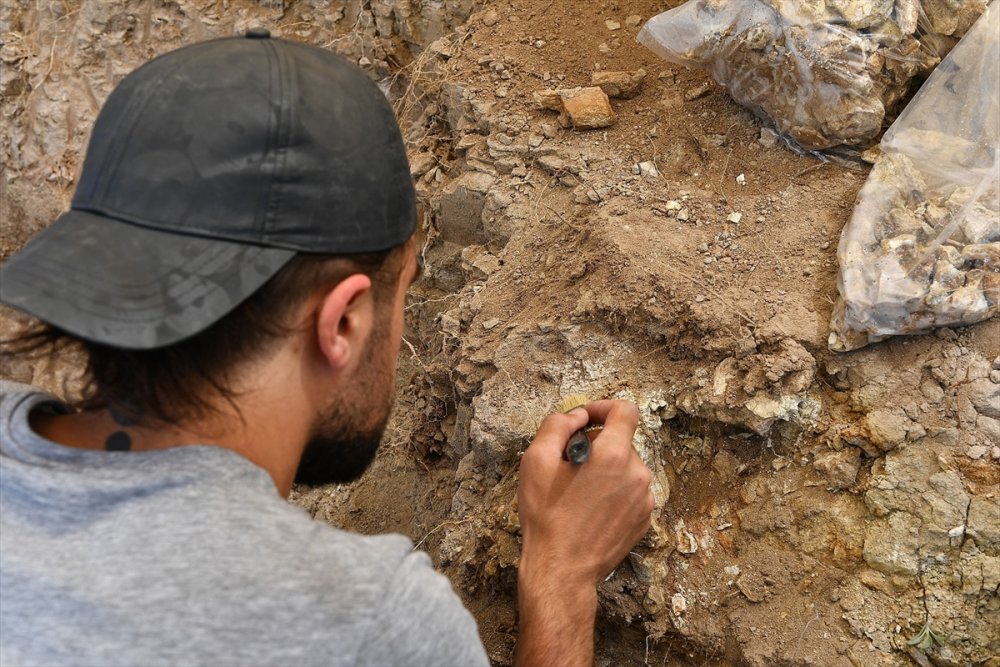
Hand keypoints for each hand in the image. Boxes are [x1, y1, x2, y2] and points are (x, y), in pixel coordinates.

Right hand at [514, 399, 652, 666]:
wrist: (562, 569)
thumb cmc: (547, 515)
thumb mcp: (536, 461)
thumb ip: (557, 425)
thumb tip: (577, 417)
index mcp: (614, 455)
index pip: (625, 410)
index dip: (603, 407)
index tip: (585, 419)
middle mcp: (638, 473)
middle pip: (621, 441)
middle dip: (597, 445)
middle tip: (569, 465)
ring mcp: (645, 498)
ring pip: (626, 466)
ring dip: (606, 469)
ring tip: (579, 492)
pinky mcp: (645, 518)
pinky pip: (631, 490)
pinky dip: (614, 490)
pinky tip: (591, 508)